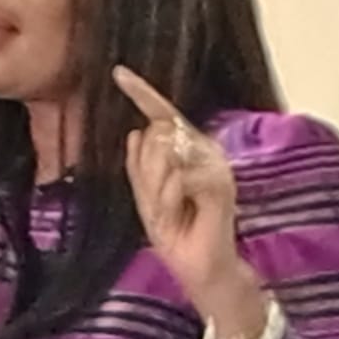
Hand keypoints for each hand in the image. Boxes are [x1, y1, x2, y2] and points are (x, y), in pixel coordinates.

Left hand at [115, 66, 268, 338]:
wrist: (200, 267)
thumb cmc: (176, 232)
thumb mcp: (146, 198)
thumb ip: (140, 166)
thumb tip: (136, 131)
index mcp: (186, 150)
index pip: (161, 115)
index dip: (141, 92)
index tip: (118, 71)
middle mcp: (204, 150)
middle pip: (154, 135)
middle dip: (144, 173)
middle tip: (158, 204)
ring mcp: (215, 165)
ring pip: (164, 154)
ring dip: (155, 191)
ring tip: (169, 212)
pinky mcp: (220, 183)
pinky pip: (178, 177)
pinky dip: (167, 200)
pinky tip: (177, 214)